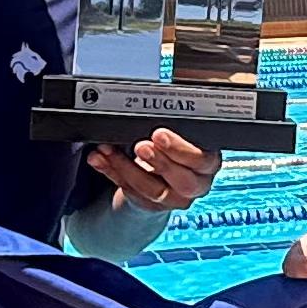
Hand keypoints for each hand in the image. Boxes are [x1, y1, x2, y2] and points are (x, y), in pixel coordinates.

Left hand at [85, 129, 219, 218]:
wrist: (161, 171)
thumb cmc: (172, 146)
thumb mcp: (178, 132)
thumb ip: (173, 123)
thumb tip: (157, 101)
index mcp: (207, 162)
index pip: (201, 160)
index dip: (180, 149)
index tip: (159, 134)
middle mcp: (196, 184)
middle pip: (183, 181)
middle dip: (159, 162)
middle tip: (140, 146)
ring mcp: (175, 199)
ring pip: (154, 190)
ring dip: (127, 167)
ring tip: (110, 150)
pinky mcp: (153, 206)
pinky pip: (132, 193)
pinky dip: (112, 173)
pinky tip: (100, 159)